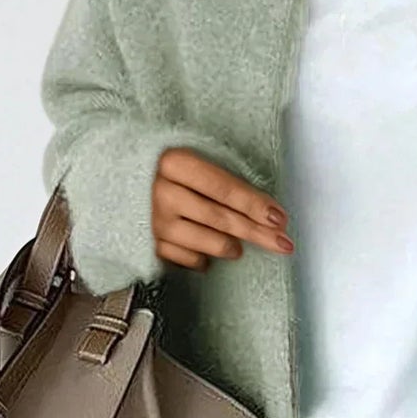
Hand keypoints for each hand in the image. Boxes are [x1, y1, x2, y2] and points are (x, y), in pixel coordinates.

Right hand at [152, 146, 293, 271]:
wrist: (133, 179)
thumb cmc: (178, 168)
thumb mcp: (201, 158)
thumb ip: (229, 180)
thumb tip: (269, 211)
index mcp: (175, 162)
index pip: (222, 187)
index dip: (253, 203)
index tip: (279, 218)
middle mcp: (161, 192)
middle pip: (218, 217)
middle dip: (255, 232)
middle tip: (283, 243)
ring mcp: (154, 220)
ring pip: (204, 243)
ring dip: (229, 247)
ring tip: (240, 248)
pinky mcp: (150, 243)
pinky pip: (186, 259)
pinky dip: (202, 258)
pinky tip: (210, 254)